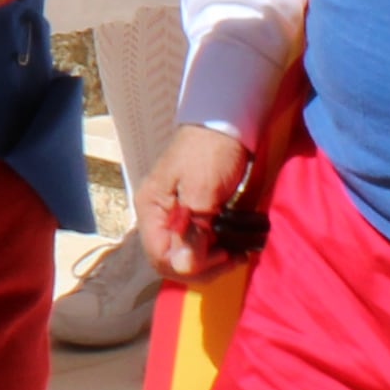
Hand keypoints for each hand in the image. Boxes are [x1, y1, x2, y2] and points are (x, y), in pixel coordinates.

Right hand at [137, 124, 251, 282]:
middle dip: (202, 267)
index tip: (221, 256)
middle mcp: (159, 217)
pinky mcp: (194, 213)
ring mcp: (176, 215)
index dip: (190, 267)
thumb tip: (184, 267)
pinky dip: (216, 250)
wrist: (227, 121)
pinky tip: (234, 247)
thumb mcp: (202, 191)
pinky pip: (198, 243)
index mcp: (152, 210)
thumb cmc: (211, 151)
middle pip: (172, 261)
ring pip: (186, 255)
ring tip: (237, 254)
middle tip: (232, 257)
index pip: (161, 258)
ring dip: (211, 261)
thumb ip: (192, 231)